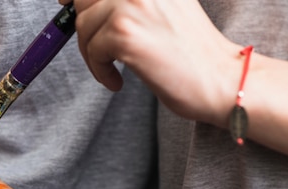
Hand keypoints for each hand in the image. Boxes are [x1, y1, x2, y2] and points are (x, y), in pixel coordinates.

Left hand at [60, 0, 239, 123]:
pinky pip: (91, 50)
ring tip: (116, 69)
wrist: (221, 79)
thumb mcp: (165, 7)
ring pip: (83, 24)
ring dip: (93, 53)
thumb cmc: (194, 51)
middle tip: (102, 51)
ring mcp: (132, 4)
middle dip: (87, 26)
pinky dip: (100, 71)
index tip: (66, 1)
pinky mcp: (125, 33)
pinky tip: (119, 81)